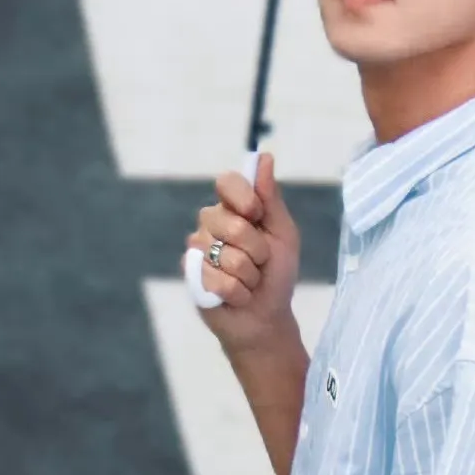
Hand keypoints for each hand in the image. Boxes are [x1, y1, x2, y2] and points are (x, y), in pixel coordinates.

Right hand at [189, 153, 299, 353]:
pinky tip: (237, 296)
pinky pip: (217, 279)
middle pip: (229, 222)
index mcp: (234, 208)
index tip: (257, 215)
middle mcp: (211, 223)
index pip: (227, 182)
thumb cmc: (277, 274)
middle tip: (261, 262)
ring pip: (225, 254)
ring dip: (249, 275)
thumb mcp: (283, 234)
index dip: (243, 198)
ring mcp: (198, 249)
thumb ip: (271, 199)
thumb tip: (265, 157)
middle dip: (256, 249)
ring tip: (249, 281)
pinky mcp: (191, 275)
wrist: (266, 317)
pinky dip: (238, 292)